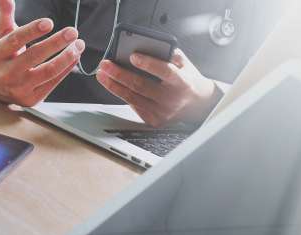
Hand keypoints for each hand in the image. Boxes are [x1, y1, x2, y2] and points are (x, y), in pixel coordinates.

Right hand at [0, 0, 84, 106]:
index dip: (32, 31)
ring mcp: (20, 88)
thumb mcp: (1, 36)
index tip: (50, 22)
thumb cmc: (3, 57)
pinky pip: (53, 82)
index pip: (15, 40)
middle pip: (34, 56)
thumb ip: (5, 15)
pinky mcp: (32, 98)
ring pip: (47, 72)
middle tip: (73, 31)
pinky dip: (66, 69)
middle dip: (56, 43)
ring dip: (66, 57)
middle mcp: (7, 73)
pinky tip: (75, 58)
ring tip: (79, 45)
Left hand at [96, 49, 218, 126]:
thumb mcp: (184, 64)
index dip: (148, 64)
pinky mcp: (154, 120)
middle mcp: (172, 100)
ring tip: (102, 74)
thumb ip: (167, 54)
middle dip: (120, 74)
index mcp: (183, 83)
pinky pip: (134, 106)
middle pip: (141, 86)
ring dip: (114, 85)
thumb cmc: (187, 80)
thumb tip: (143, 46)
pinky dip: (122, 94)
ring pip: (133, 98)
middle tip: (105, 65)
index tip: (133, 55)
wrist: (198, 105)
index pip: (165, 72)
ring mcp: (163, 113)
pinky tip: (112, 85)